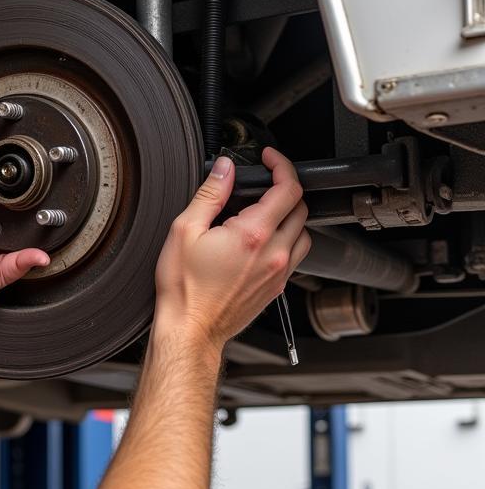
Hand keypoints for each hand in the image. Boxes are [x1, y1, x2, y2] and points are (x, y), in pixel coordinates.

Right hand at [153, 146, 310, 351]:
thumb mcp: (184, 230)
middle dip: (285, 188)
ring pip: (304, 233)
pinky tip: (263, 240)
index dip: (281, 166)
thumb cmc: (184, 288)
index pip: (287, 189)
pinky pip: (295, 255)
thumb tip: (225, 169)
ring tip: (265, 211)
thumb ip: (210, 194)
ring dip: (290, 215)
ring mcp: (279, 272)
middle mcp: (274, 253)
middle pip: (301, 208)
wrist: (190, 328)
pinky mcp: (277, 287)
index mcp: (253, 234)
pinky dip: (287, 239)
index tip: (269, 159)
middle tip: (263, 182)